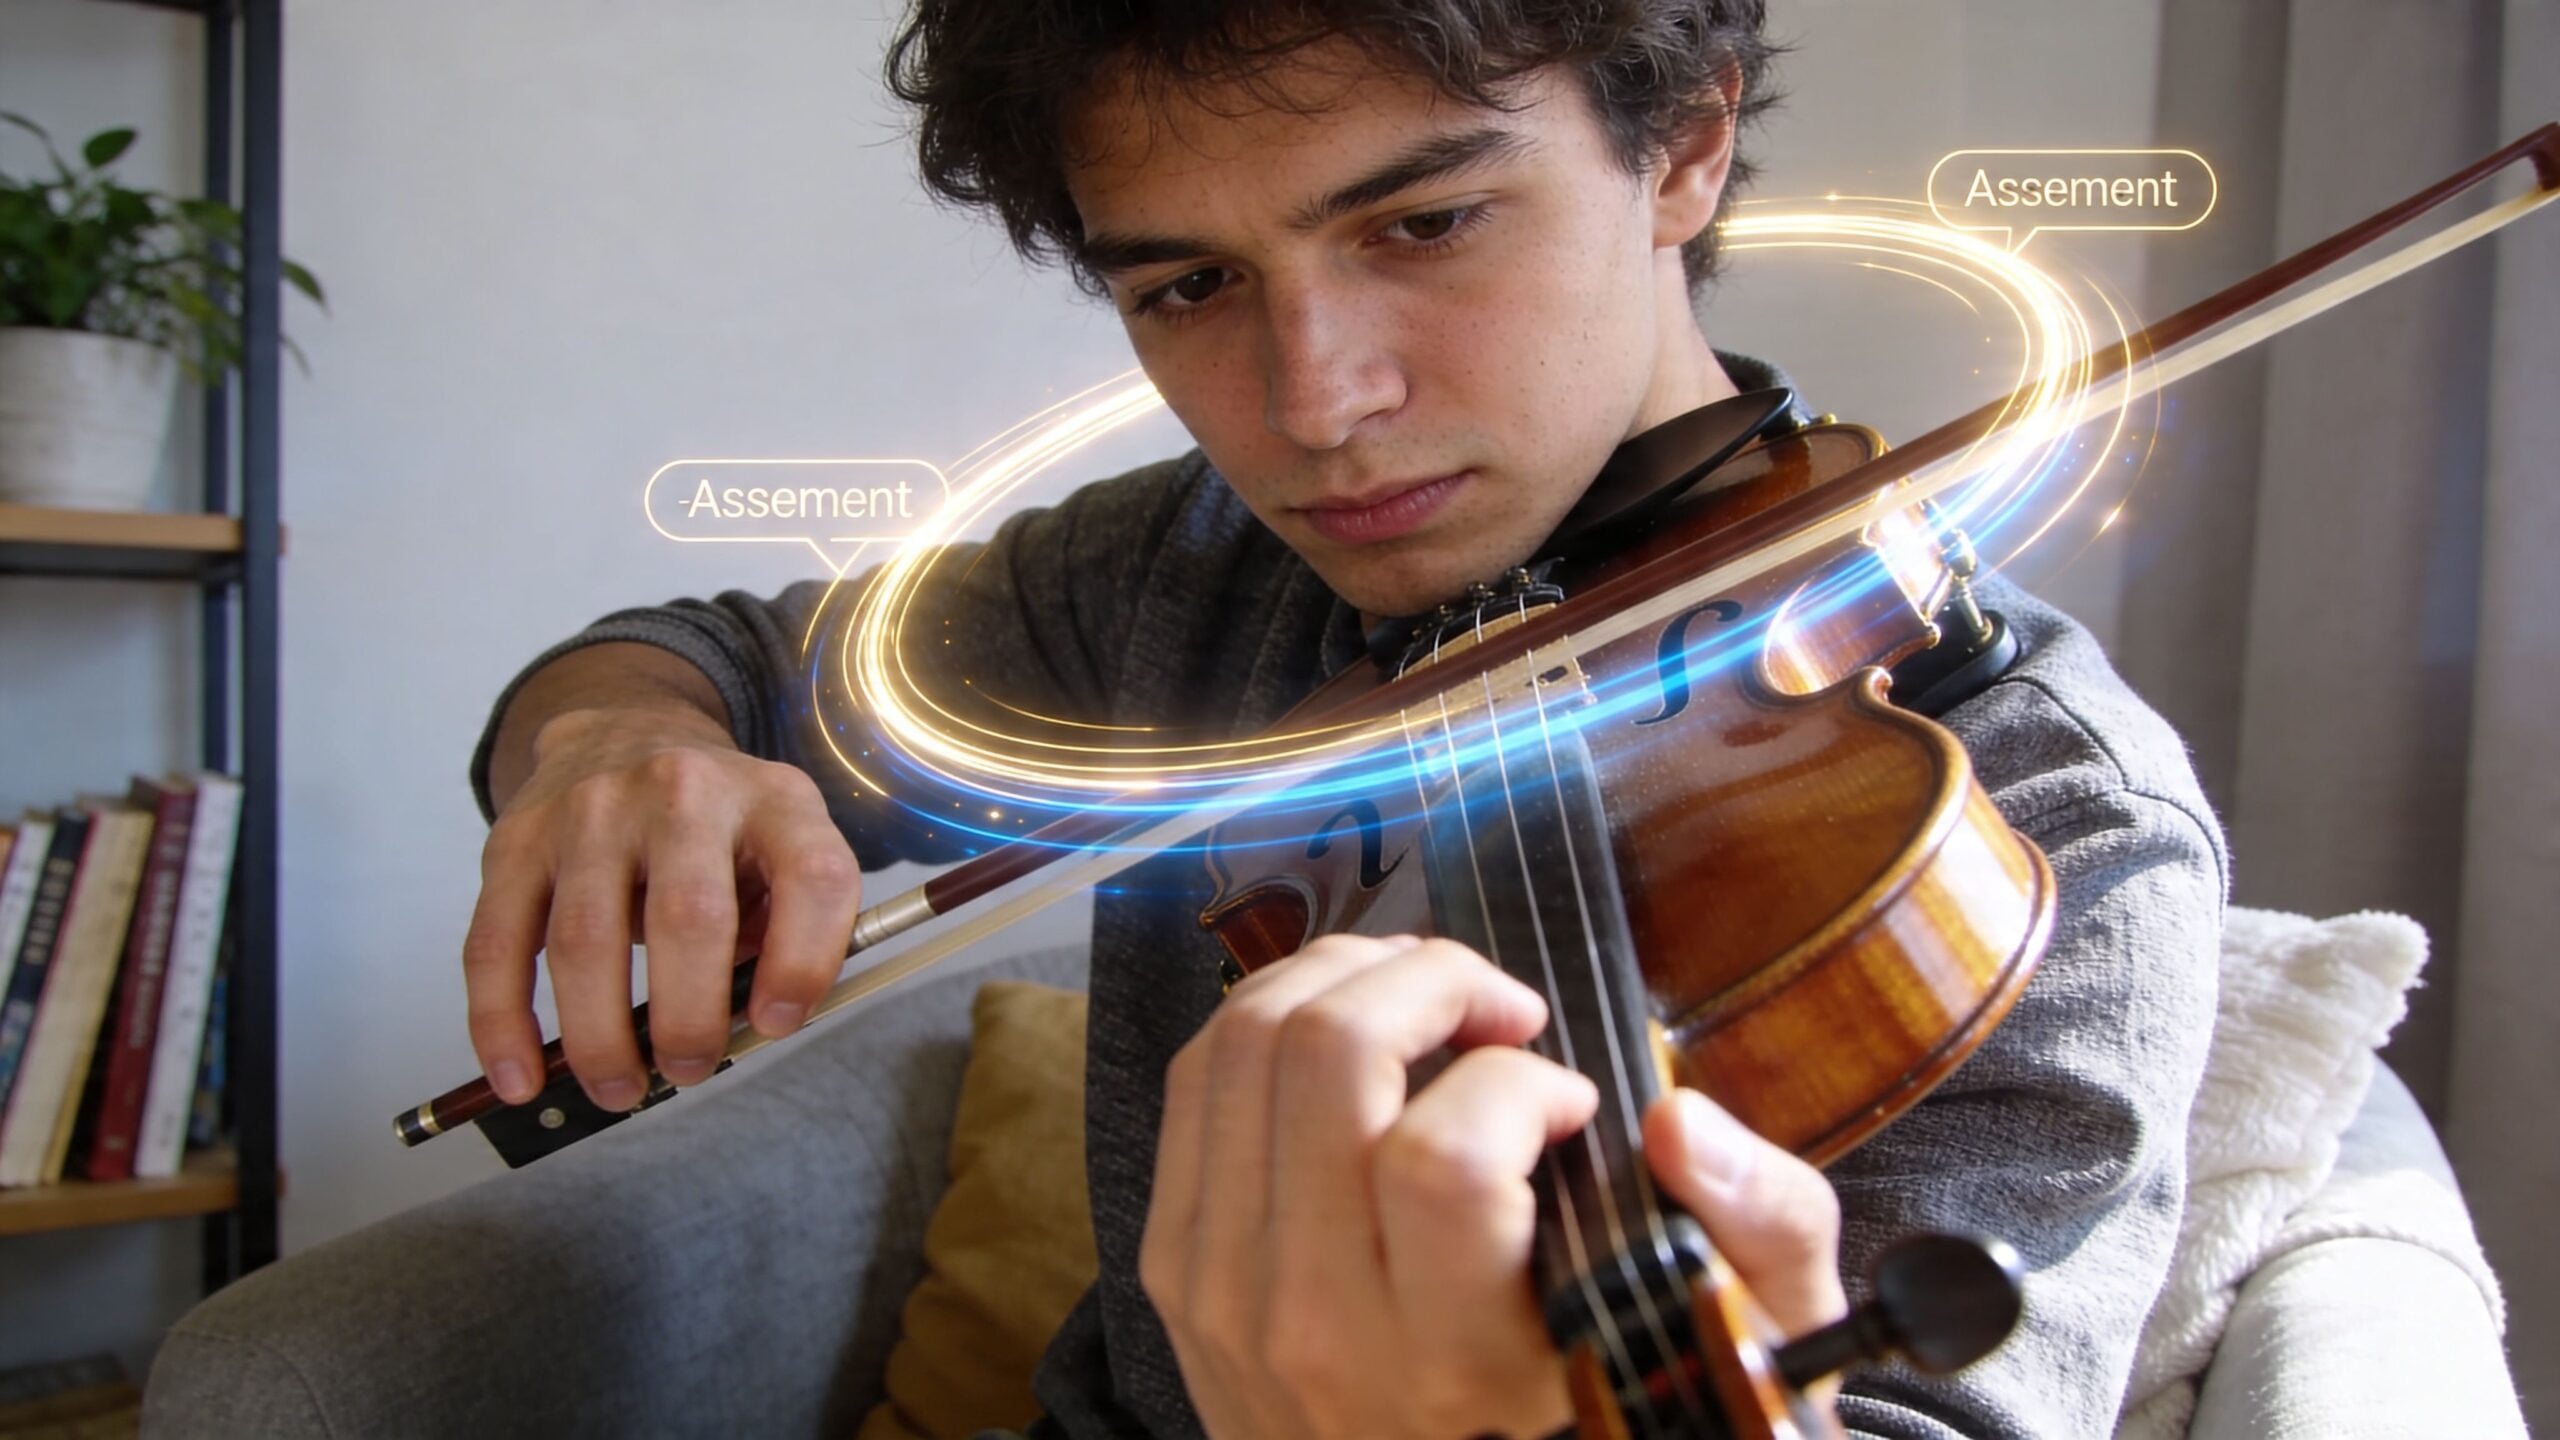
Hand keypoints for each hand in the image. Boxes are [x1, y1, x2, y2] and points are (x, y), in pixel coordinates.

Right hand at [461, 703, 861, 1111]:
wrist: (624, 729)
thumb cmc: (719, 825)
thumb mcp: (783, 848)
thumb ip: (787, 927)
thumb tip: (752, 1025)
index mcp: (775, 800)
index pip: (814, 876)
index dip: (803, 962)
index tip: (776, 1025)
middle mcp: (683, 792)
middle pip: (688, 916)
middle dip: (689, 1018)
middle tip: (689, 1070)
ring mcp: (590, 811)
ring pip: (583, 940)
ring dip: (600, 1037)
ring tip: (620, 1090)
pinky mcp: (517, 841)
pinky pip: (497, 944)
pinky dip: (503, 1025)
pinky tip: (520, 1078)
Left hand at [1141, 933, 1844, 1438]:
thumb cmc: (1579, 1417)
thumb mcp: (1719, 1349)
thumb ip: (1756, 1231)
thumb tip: (1674, 1118)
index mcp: (1450, 1362)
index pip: (1443, 1159)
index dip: (1518, 1084)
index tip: (1568, 1102)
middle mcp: (1317, 1323)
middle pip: (1329, 1058)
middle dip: (1430, 979)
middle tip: (1501, 1007)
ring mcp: (1225, 1288)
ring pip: (1249, 1043)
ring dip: (1349, 975)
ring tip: (1430, 996)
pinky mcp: (1178, 1260)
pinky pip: (1197, 1080)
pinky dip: (1275, 1019)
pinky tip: (1352, 1034)